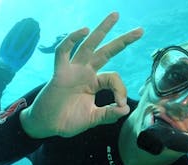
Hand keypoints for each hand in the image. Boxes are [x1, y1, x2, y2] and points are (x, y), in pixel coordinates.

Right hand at [20, 12, 143, 137]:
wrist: (47, 126)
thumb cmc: (68, 121)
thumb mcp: (93, 119)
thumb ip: (108, 114)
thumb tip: (125, 109)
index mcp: (94, 83)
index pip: (114, 77)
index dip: (121, 89)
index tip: (120, 104)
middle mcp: (86, 73)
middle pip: (106, 51)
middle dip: (123, 41)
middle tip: (140, 31)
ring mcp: (73, 70)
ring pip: (89, 45)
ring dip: (102, 30)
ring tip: (115, 15)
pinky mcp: (60, 72)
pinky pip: (64, 51)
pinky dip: (72, 39)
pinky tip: (85, 30)